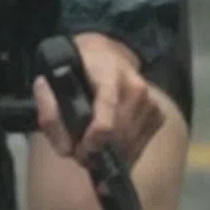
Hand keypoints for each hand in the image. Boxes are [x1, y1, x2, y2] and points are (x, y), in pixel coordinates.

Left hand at [35, 31, 160, 162]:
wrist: (106, 55)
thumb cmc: (75, 70)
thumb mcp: (52, 83)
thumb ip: (50, 116)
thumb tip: (67, 151)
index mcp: (109, 74)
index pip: (107, 112)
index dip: (95, 139)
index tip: (81, 151)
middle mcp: (136, 87)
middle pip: (120, 135)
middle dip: (98, 152)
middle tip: (81, 153)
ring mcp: (151, 101)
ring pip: (131, 145)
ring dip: (110, 154)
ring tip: (94, 146)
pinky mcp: (158, 114)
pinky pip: (141, 145)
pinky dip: (125, 152)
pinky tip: (112, 144)